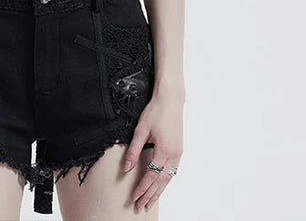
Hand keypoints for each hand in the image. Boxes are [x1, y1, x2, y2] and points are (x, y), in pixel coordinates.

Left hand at [123, 90, 183, 212]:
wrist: (171, 99)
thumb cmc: (156, 111)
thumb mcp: (141, 130)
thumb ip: (133, 151)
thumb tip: (126, 168)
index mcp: (164, 150)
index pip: (151, 175)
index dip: (142, 188)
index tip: (134, 197)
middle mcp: (174, 154)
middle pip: (161, 181)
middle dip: (150, 195)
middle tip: (141, 207)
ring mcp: (178, 152)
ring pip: (168, 178)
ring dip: (159, 191)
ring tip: (150, 202)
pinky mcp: (179, 149)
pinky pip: (173, 170)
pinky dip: (166, 181)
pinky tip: (161, 186)